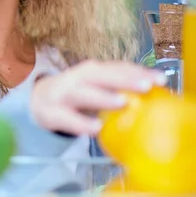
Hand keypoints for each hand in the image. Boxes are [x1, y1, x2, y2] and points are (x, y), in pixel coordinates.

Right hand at [30, 60, 167, 135]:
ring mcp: (61, 95)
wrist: (37, 101)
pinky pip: (67, 118)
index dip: (137, 71)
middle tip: (146, 86)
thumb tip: (155, 92)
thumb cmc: (76, 94)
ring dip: (101, 96)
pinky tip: (96, 128)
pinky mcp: (51, 113)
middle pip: (98, 75)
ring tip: (122, 102)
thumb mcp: (94, 85)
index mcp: (90, 70)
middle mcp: (75, 78)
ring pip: (81, 93)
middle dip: (122, 79)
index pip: (115, 67)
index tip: (160, 79)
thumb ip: (118, 86)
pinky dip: (81, 123)